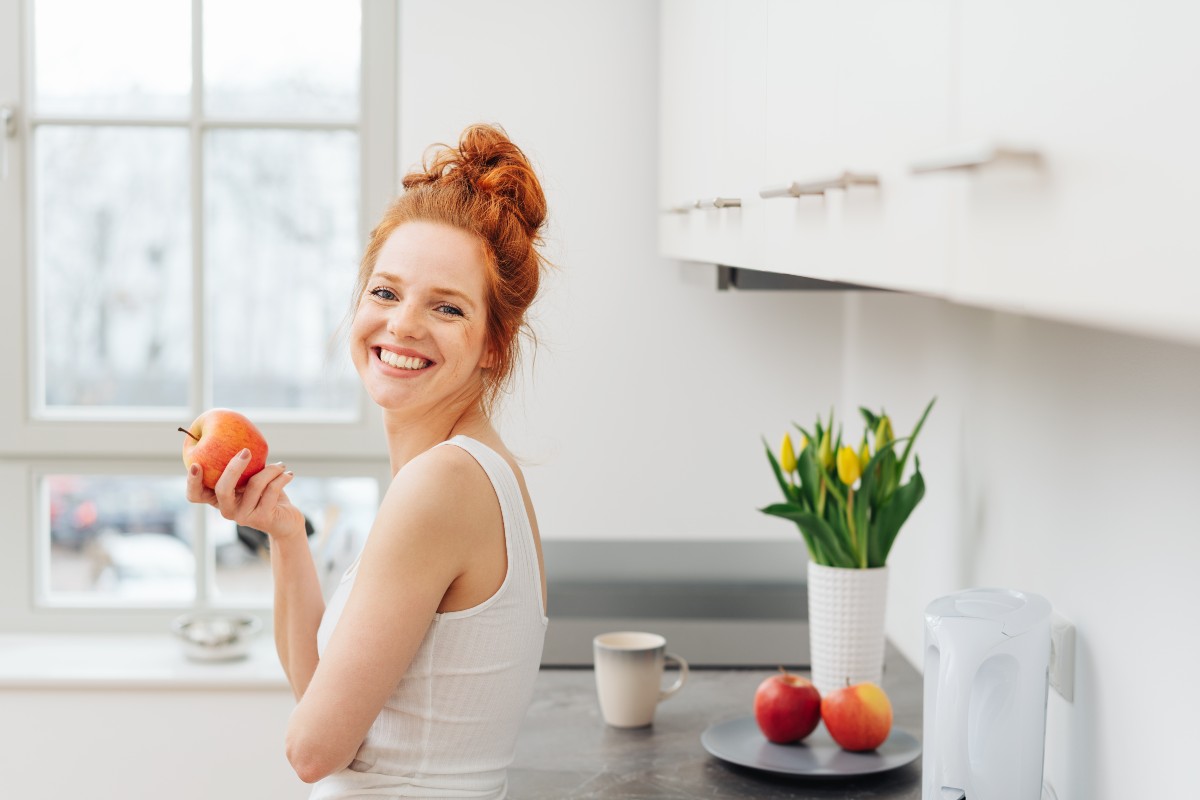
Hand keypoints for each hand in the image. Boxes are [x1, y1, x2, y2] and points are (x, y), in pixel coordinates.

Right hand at [186, 448, 306, 542]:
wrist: (286, 520)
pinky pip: (271, 490)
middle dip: (233, 468)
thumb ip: (243, 466)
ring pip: (254, 485)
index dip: (192, 482)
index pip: (196, 495)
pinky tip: (289, 474)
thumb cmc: (267, 494)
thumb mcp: (252, 478)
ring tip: (281, 465)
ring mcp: (243, 516)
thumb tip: (239, 437)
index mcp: (219, 499)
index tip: (195, 464)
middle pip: (222, 489)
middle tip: (246, 451)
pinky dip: (281, 478)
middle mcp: (227, 510)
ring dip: (270, 470)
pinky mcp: (262, 519)